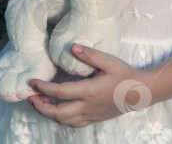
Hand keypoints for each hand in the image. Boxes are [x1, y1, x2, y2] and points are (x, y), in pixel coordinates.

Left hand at [27, 43, 147, 127]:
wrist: (141, 92)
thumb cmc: (125, 75)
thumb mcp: (109, 61)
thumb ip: (89, 54)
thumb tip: (72, 46)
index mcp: (89, 91)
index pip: (60, 93)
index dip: (43, 88)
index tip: (33, 82)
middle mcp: (88, 106)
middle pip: (58, 113)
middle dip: (41, 107)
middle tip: (30, 97)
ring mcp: (91, 115)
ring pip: (65, 121)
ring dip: (49, 114)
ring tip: (41, 102)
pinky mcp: (95, 118)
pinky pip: (74, 124)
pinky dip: (62, 119)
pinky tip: (58, 110)